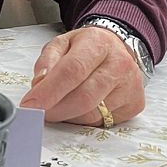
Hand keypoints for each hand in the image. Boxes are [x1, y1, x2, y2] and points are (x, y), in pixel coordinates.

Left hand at [18, 27, 145, 125]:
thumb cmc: (86, 48)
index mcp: (98, 43)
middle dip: (56, 110)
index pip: (72, 70)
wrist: (116, 49)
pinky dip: (84, 120)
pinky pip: (102, 122)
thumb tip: (39, 86)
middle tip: (39, 113)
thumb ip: (46, 62)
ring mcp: (131, 86)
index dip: (49, 91)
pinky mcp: (135, 104)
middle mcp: (120, 64)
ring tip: (59, 106)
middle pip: (84, 97)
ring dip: (68, 116)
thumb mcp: (61, 44)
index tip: (30, 105)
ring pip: (92, 114)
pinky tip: (79, 108)